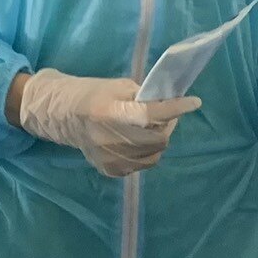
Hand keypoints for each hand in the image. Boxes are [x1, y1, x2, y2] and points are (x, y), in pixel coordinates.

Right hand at [10, 71, 200, 176]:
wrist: (63, 117)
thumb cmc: (93, 95)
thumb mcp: (118, 87)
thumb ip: (144, 96)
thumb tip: (170, 105)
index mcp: (109, 112)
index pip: (150, 114)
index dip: (175, 108)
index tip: (194, 102)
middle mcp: (108, 139)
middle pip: (157, 138)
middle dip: (167, 125)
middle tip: (165, 115)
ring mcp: (109, 158)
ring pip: (154, 154)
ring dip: (158, 139)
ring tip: (150, 127)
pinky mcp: (110, 170)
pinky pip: (143, 164)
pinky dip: (147, 152)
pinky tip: (137, 141)